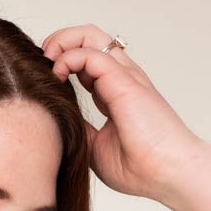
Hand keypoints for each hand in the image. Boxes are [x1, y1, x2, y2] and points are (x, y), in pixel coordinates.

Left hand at [40, 24, 201, 200]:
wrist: (168, 174)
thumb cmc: (141, 168)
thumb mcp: (96, 148)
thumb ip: (80, 129)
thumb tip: (57, 120)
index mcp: (115, 93)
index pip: (86, 62)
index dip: (62, 62)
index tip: (44, 79)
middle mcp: (121, 79)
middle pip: (89, 39)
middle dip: (59, 42)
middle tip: (41, 61)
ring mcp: (124, 77)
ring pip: (91, 36)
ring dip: (62, 41)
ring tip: (47, 60)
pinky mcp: (124, 81)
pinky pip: (91, 54)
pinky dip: (69, 57)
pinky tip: (58, 74)